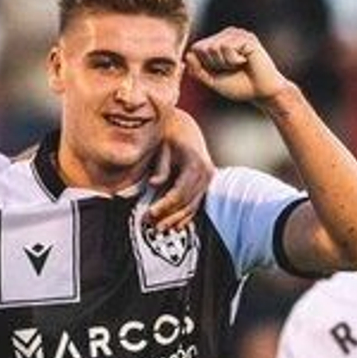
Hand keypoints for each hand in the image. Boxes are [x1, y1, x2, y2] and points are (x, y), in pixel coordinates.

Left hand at [146, 108, 213, 232]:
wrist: (185, 128)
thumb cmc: (171, 136)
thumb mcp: (163, 147)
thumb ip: (160, 167)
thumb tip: (154, 184)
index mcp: (196, 164)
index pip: (179, 193)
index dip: (164, 206)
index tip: (149, 214)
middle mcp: (205, 174)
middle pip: (186, 203)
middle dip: (167, 216)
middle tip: (150, 225)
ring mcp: (207, 181)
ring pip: (191, 207)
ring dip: (175, 220)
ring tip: (159, 228)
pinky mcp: (204, 186)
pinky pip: (195, 205)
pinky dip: (185, 216)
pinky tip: (174, 226)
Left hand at [185, 28, 290, 106]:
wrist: (261, 93)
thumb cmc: (239, 86)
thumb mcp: (212, 81)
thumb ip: (198, 71)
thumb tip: (187, 56)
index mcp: (217, 42)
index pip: (196, 48)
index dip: (203, 65)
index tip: (219, 72)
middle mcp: (226, 35)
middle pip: (203, 47)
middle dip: (214, 64)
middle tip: (230, 69)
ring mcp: (237, 34)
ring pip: (214, 46)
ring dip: (224, 63)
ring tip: (238, 65)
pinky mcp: (246, 38)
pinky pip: (228, 47)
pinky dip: (233, 60)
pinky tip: (245, 61)